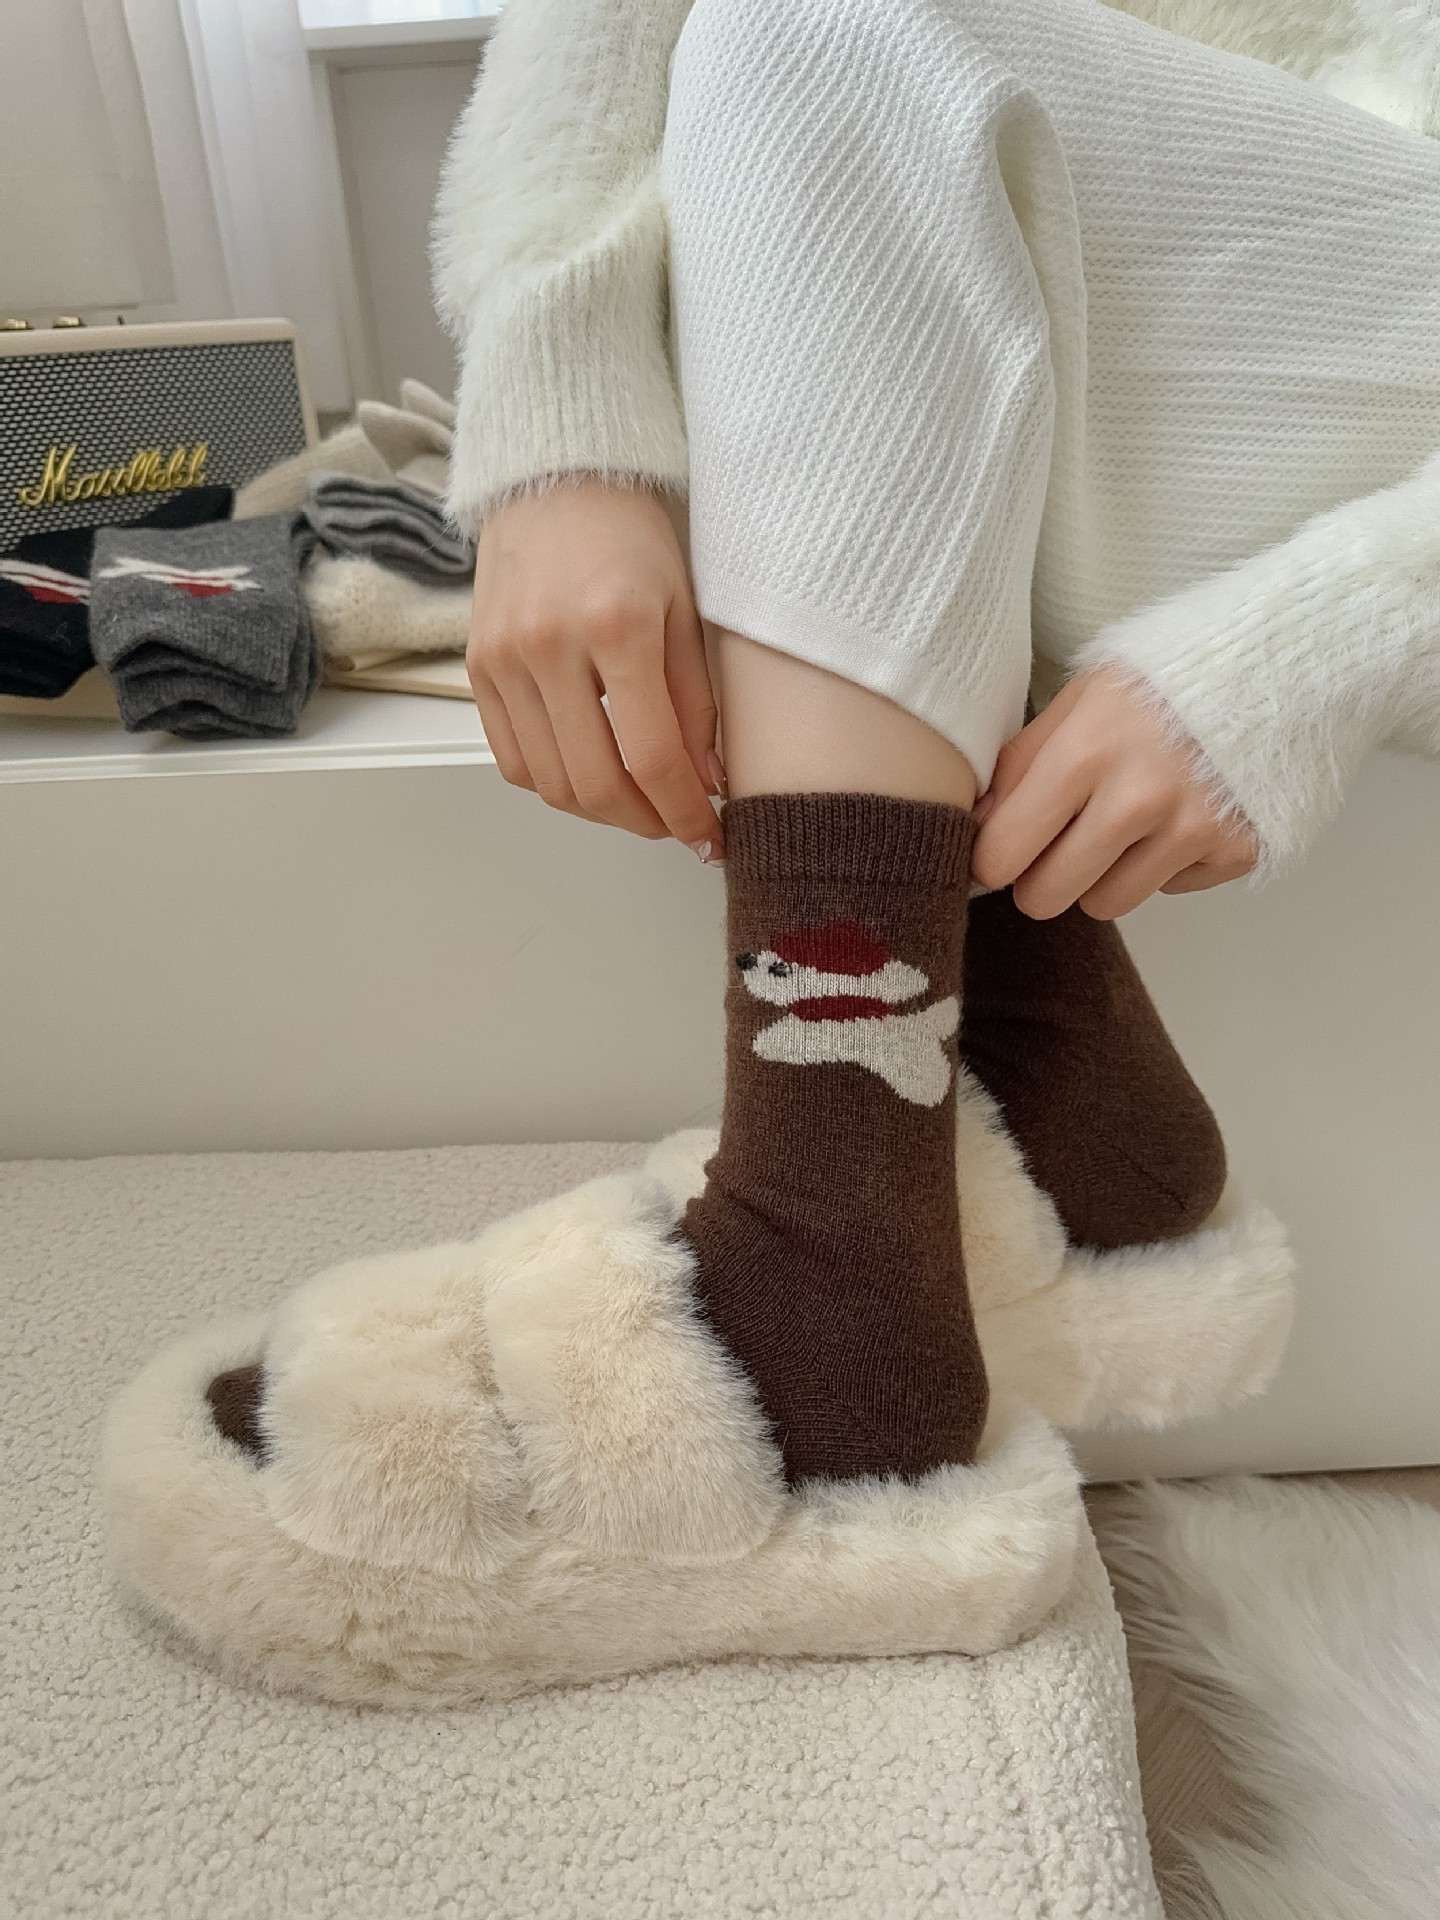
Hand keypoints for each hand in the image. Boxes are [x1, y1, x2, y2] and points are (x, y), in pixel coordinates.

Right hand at [467, 479, 723, 855]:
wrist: (553, 475)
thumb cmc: (630, 533)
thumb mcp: (686, 607)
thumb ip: (696, 700)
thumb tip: (706, 782)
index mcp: (616, 626)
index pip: (652, 757)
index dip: (685, 813)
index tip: (708, 836)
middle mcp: (550, 647)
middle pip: (595, 785)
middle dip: (644, 822)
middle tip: (674, 823)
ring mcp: (504, 659)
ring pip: (550, 783)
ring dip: (599, 811)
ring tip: (636, 802)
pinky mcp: (477, 666)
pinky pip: (512, 759)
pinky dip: (553, 784)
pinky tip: (588, 773)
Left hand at [972, 667, 1258, 917]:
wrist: (1283, 662)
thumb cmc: (1168, 677)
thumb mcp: (1084, 697)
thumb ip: (1023, 762)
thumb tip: (978, 825)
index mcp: (1085, 754)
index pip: (1002, 855)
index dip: (992, 857)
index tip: (1001, 846)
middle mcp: (1138, 801)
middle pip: (1045, 897)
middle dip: (1041, 876)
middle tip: (1058, 841)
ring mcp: (1193, 832)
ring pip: (1105, 904)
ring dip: (1102, 875)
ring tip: (1123, 823)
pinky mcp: (1238, 852)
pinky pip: (1168, 889)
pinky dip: (1165, 864)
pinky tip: (1179, 815)